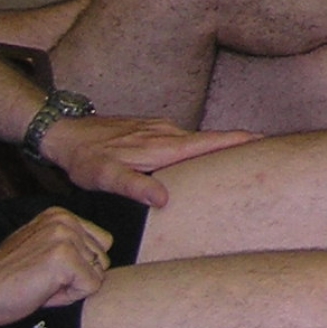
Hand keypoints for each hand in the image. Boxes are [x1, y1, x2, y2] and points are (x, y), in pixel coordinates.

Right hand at [0, 207, 111, 324]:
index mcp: (61, 215)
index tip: (45, 270)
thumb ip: (68, 244)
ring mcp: (66, 236)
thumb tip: (100, 257)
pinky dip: (69, 297)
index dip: (77, 266)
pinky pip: (90, 287)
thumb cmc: (5, 279)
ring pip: (97, 273)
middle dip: (77, 276)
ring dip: (72, 286)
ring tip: (41, 284)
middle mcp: (66, 220)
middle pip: (102, 259)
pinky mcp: (65, 257)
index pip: (100, 244)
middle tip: (42, 279)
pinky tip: (43, 291)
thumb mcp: (39, 247)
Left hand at [36, 114, 257, 206]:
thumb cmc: (84, 157)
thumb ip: (134, 185)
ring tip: (235, 155)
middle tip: (262, 149)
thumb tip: (164, 198)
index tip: (263, 139)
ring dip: (215, 146)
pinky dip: (194, 145)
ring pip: (193, 139)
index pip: (207, 142)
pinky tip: (193, 153)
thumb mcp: (104, 176)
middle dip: (235, 143)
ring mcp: (158, 128)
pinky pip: (179, 138)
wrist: (64, 132)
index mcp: (161, 145)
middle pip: (208, 139)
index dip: (235, 141)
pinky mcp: (149, 128)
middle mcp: (165, 132)